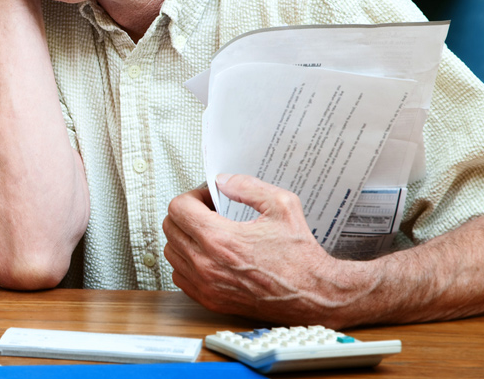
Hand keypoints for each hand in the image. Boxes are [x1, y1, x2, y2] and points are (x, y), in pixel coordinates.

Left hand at [162, 174, 370, 325]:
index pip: (178, 208)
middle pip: (169, 228)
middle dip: (186, 213)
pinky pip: (179, 276)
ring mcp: (206, 286)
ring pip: (171, 252)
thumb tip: (223, 181)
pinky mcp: (210, 300)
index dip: (192, 196)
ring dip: (184, 237)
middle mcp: (207, 265)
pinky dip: (187, 262)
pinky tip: (209, 255)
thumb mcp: (282, 206)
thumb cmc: (301, 257)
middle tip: (208, 211)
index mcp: (221, 240)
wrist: (314, 296)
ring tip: (209, 232)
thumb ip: (248, 186)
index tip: (208, 198)